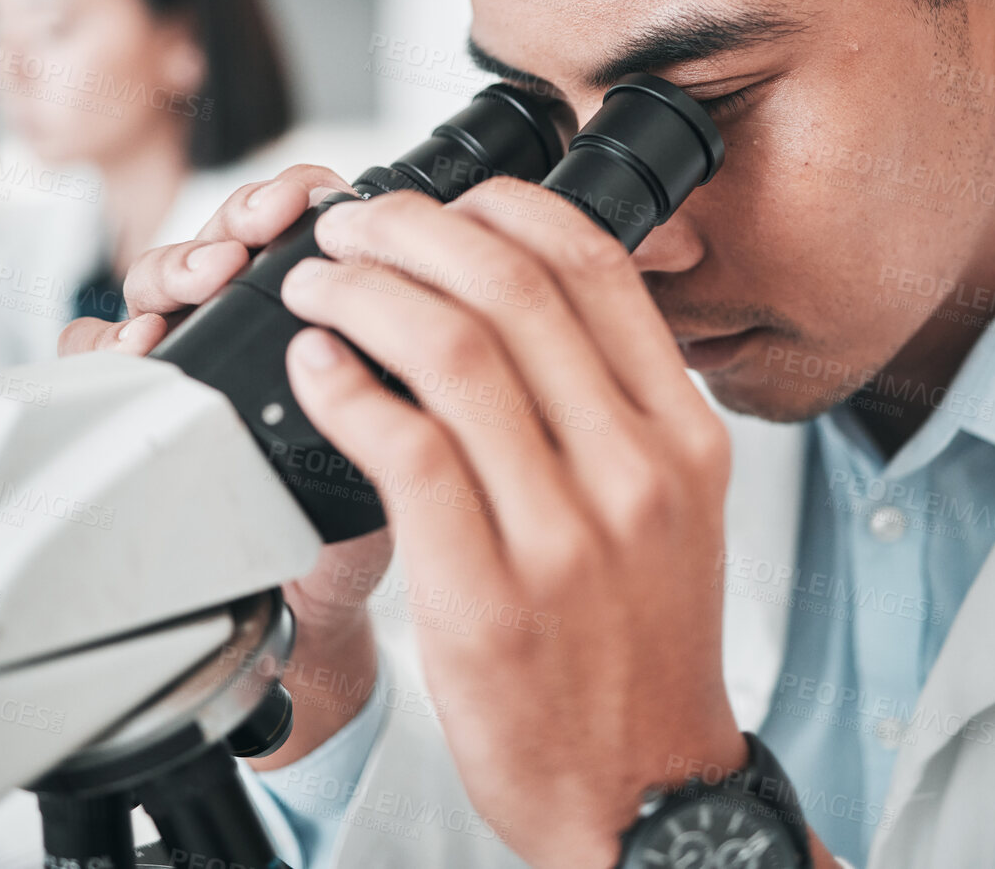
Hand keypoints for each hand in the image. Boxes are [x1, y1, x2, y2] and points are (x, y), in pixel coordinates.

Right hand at [59, 165, 390, 762]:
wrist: (317, 597)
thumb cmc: (371, 505)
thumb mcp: (409, 424)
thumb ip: (410, 364)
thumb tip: (434, 304)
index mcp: (318, 306)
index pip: (296, 218)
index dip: (302, 196)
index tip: (321, 198)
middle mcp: (249, 317)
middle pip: (222, 235)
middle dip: (239, 220)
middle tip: (259, 231)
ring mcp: (188, 355)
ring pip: (159, 280)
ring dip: (178, 269)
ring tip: (206, 281)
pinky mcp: (137, 401)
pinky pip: (97, 353)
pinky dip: (107, 340)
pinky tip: (134, 347)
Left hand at [277, 179, 751, 868]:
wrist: (646, 795)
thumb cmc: (642, 652)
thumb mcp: (671, 510)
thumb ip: (615, 407)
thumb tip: (529, 304)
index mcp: (681, 435)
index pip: (594, 266)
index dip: (500, 207)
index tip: (444, 199)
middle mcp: (635, 469)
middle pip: (510, 286)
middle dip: (410, 229)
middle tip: (352, 224)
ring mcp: (564, 533)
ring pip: (452, 352)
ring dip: (362, 292)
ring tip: (316, 283)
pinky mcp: (488, 594)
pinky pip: (406, 450)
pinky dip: (345, 387)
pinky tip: (313, 368)